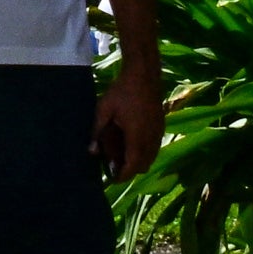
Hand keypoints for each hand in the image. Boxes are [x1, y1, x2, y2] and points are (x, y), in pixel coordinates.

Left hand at [93, 64, 164, 181]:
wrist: (143, 75)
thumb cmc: (122, 91)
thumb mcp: (104, 109)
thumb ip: (97, 131)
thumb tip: (91, 151)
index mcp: (137, 137)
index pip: (132, 166)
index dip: (123, 176)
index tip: (113, 178)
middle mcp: (151, 139)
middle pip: (144, 165)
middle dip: (131, 170)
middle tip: (115, 166)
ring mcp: (158, 133)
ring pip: (151, 157)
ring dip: (139, 161)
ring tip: (123, 155)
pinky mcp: (161, 126)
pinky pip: (155, 147)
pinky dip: (146, 151)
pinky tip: (134, 143)